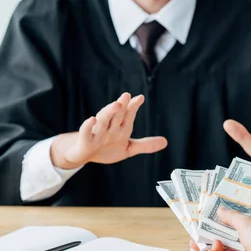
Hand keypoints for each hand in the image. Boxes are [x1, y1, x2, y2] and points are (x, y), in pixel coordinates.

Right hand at [50, 92, 167, 168]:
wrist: (84, 155)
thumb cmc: (105, 148)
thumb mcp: (127, 148)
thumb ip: (145, 145)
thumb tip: (165, 142)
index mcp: (120, 127)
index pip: (127, 115)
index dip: (133, 107)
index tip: (140, 98)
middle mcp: (109, 127)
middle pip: (116, 115)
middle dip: (121, 106)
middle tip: (127, 96)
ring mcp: (97, 133)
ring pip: (103, 120)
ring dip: (109, 111)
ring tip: (116, 104)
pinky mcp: (85, 140)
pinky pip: (86, 132)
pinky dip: (88, 126)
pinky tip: (92, 119)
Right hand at [190, 208, 250, 250]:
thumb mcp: (246, 223)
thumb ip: (231, 217)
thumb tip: (219, 210)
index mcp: (250, 234)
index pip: (229, 230)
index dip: (216, 228)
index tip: (203, 225)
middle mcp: (246, 248)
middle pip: (223, 244)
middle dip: (209, 241)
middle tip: (196, 237)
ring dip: (211, 250)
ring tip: (205, 245)